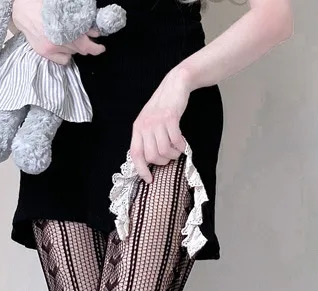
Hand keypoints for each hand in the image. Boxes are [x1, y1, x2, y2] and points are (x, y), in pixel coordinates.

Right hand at [12, 0, 104, 64]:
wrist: (23, 9)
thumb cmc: (43, 6)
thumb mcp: (64, 9)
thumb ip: (80, 20)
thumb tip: (94, 31)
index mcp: (65, 27)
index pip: (85, 44)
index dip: (96, 47)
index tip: (101, 47)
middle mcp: (58, 39)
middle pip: (80, 49)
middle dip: (87, 45)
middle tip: (90, 41)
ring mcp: (51, 47)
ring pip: (73, 53)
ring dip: (75, 47)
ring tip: (70, 38)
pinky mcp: (45, 52)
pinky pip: (64, 60)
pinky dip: (67, 55)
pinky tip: (63, 47)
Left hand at [130, 67, 190, 182]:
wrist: (175, 84)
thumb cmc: (163, 106)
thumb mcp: (149, 121)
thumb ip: (147, 138)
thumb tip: (150, 160)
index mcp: (137, 128)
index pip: (135, 154)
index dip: (141, 170)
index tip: (149, 180)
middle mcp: (145, 126)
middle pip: (152, 156)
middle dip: (163, 161)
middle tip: (170, 156)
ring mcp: (157, 122)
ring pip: (164, 150)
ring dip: (173, 155)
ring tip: (177, 150)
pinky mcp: (170, 118)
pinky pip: (175, 141)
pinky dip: (181, 146)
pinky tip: (182, 143)